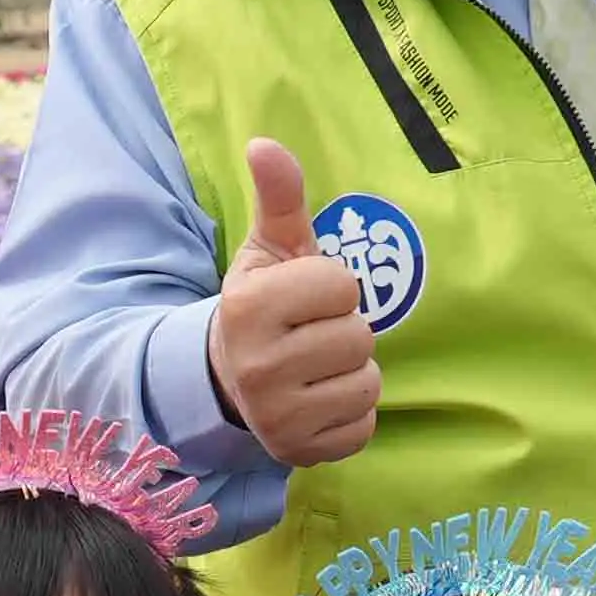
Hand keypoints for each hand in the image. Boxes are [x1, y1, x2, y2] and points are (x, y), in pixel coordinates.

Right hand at [208, 137, 383, 464]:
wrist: (227, 378)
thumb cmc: (263, 305)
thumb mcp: (268, 249)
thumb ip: (279, 197)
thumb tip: (264, 143)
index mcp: (248, 307)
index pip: (341, 286)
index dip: (331, 287)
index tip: (303, 299)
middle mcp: (258, 367)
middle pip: (358, 336)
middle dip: (343, 330)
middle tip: (310, 336)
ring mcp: (277, 418)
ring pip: (367, 382)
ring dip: (352, 372)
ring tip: (317, 368)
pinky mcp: (300, 453)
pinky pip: (363, 426)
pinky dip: (350, 413)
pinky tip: (319, 401)